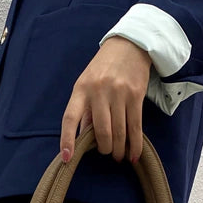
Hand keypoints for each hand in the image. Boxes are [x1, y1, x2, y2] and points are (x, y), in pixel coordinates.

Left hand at [60, 35, 151, 165]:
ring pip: (118, 132)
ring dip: (119, 149)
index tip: (67, 158)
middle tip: (107, 153)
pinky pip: (135, 127)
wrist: (130, 45)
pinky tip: (133, 155)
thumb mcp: (87, 84)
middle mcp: (98, 91)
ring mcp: (118, 93)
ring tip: (119, 155)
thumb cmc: (104, 68)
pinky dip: (134, 145)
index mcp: (81, 89)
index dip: (67, 139)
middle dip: (104, 148)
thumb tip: (84, 138)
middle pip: (101, 131)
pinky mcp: (135, 95)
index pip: (70, 118)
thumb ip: (85, 110)